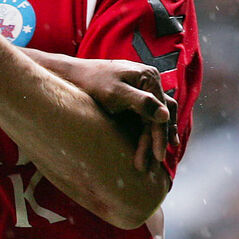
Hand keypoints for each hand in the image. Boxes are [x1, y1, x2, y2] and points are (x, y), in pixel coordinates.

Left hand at [53, 56, 175, 170]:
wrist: (74, 73)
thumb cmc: (92, 82)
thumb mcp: (115, 93)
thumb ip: (141, 102)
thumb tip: (165, 115)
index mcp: (150, 78)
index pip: (160, 113)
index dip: (159, 137)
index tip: (157, 157)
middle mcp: (151, 81)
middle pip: (161, 115)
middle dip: (157, 140)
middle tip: (153, 164)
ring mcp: (144, 87)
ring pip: (158, 115)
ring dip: (160, 135)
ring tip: (159, 157)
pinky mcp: (135, 93)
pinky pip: (149, 113)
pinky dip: (153, 127)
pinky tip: (154, 139)